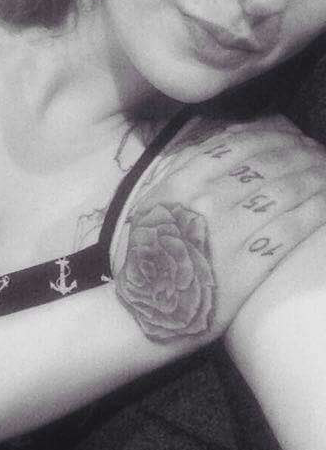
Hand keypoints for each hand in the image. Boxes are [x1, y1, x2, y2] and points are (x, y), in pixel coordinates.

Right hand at [110, 115, 325, 342]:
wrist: (141, 314)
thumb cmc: (146, 259)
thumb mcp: (151, 206)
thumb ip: (182, 174)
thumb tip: (220, 145)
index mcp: (180, 182)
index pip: (239, 144)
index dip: (272, 135)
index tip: (290, 136)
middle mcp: (206, 200)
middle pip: (268, 163)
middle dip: (300, 152)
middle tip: (317, 152)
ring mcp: (229, 231)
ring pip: (287, 190)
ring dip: (316, 176)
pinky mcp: (250, 264)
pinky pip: (293, 227)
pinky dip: (318, 208)